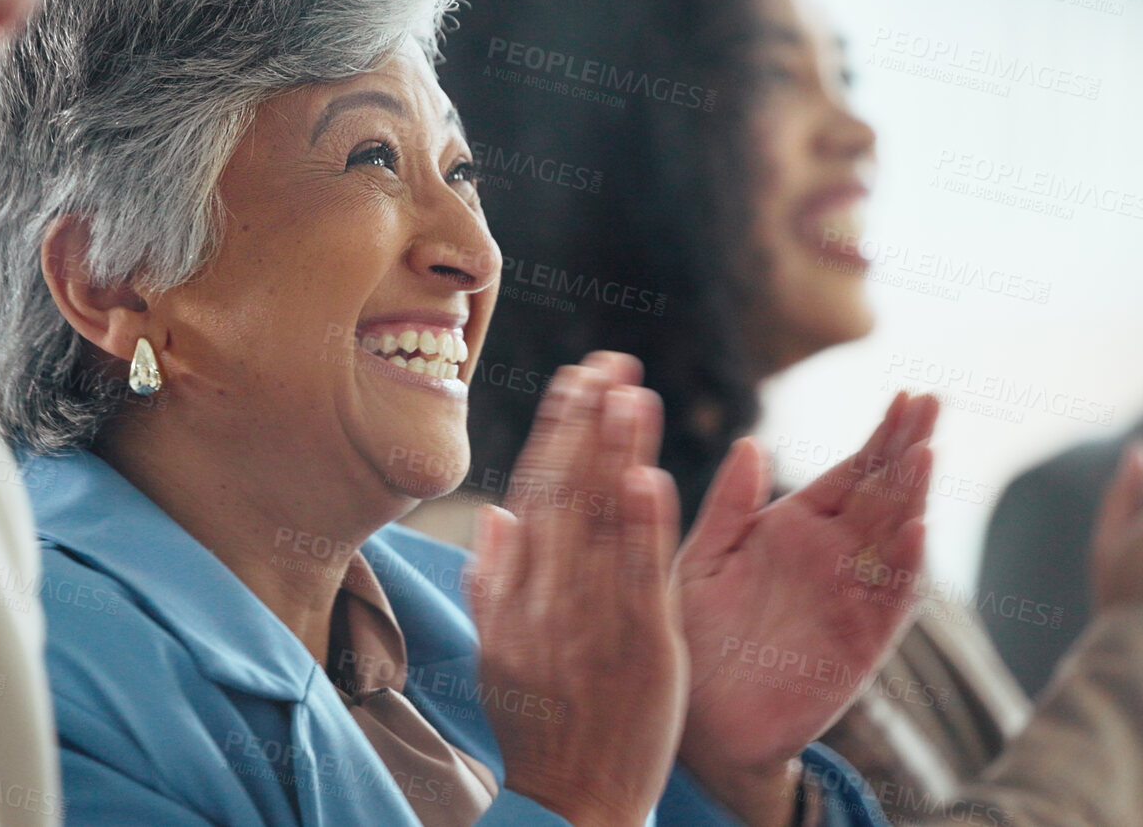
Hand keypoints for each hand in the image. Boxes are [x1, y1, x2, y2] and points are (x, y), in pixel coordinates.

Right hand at [470, 354, 687, 826]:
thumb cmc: (541, 727)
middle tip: (610, 360)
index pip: (535, 491)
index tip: (575, 379)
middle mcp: (547, 598)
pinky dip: (643, 524)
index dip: (557, 431)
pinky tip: (649, 475)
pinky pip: (640, 574)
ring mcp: (592, 620)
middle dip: (588, 421)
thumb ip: (493, 582)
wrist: (571, 801)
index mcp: (515, 594)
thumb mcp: (498, 654)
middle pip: (567, 492)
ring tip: (632, 391)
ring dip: (617, 451)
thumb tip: (495, 515)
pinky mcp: (640, 646)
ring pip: (603, 521)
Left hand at [673, 392, 938, 825]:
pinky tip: (917, 532)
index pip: (850, 473)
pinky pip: (890, 604)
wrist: (698, 722)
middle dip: (908, 449)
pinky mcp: (859, 646)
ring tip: (924, 453)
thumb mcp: (700, 562)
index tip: (906, 393)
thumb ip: (728, 507)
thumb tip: (749, 443)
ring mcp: (851, 600)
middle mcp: (833, 559)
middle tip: (932, 401)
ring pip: (894, 540)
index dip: (880, 435)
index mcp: (795, 529)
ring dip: (913, 499)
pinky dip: (905, 569)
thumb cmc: (693, 637)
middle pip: (883, 494)